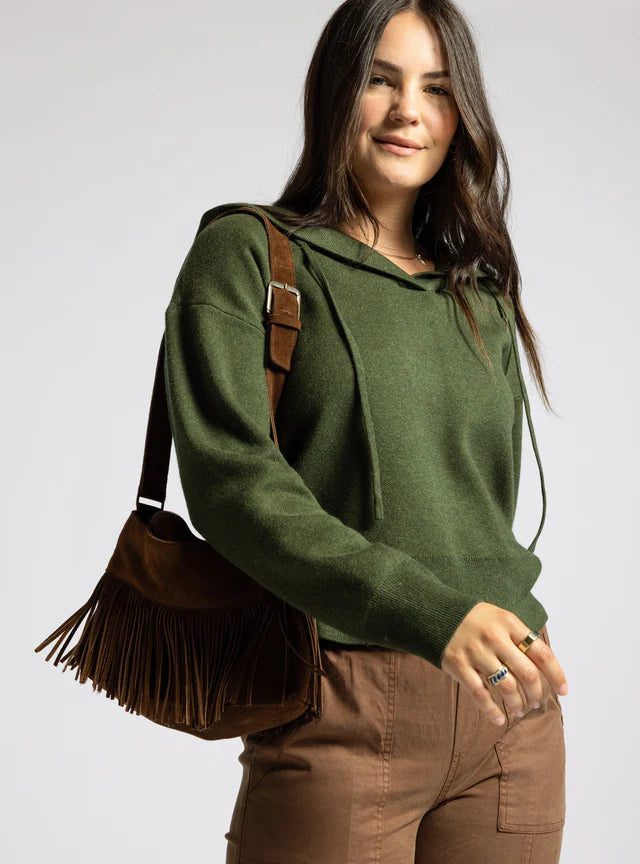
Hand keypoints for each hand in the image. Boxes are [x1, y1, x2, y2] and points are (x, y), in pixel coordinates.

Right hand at [440, 602, 567, 725]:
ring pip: (506, 687)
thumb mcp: (500, 617)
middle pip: (527, 674)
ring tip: (519, 710)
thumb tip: (543, 666)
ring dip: (517, 704)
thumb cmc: (475, 619)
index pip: (541, 652)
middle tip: (536, 703)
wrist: (435, 612)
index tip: (563, 691)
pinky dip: (491, 711)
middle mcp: (494, 637)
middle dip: (536, 694)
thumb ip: (519, 637)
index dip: (556, 675)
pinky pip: (480, 694)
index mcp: (509, 623)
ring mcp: (476, 652)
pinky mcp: (458, 665)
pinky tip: (499, 719)